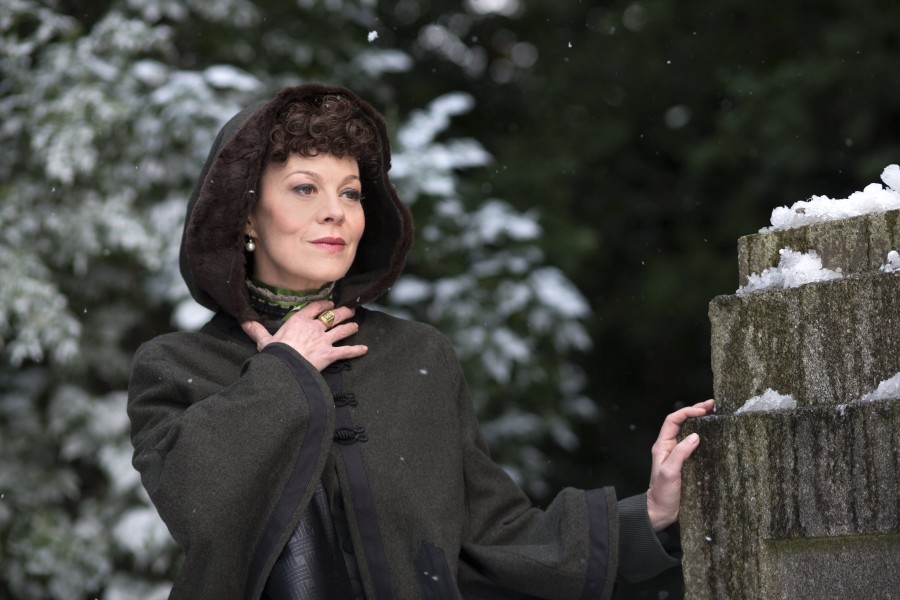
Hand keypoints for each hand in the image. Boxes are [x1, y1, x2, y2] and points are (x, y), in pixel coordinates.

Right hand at [241, 300, 367, 371]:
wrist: (284, 367)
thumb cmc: (274, 353)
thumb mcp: (264, 340)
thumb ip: (257, 330)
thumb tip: (244, 321)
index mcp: (299, 321)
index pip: (315, 308)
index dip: (323, 305)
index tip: (329, 303)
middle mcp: (314, 327)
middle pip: (333, 316)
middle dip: (343, 312)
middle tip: (350, 310)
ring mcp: (324, 340)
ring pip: (342, 330)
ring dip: (351, 327)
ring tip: (356, 325)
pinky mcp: (330, 354)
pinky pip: (346, 351)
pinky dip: (356, 350)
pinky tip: (365, 349)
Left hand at [646, 399, 714, 531]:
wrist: (661, 511)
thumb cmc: (662, 493)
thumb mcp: (670, 472)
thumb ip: (680, 453)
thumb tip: (695, 436)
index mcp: (663, 445)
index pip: (673, 420)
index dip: (687, 412)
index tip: (703, 411)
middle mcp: (670, 447)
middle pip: (682, 423)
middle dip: (696, 412)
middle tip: (713, 405)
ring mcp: (678, 455)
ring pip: (689, 432)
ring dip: (701, 422)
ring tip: (716, 414)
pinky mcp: (687, 463)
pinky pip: (695, 445)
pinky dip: (705, 437)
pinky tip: (715, 435)